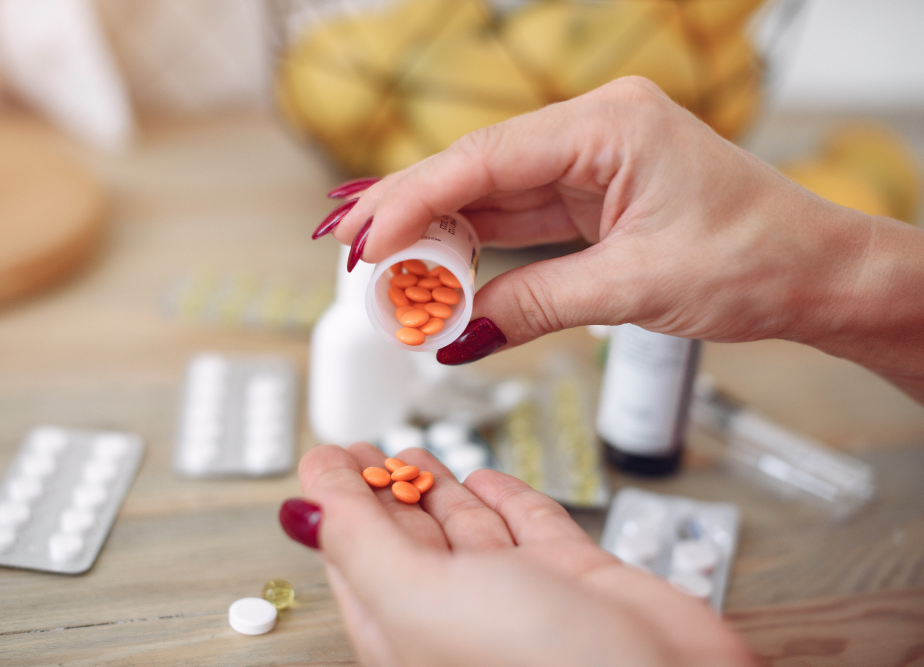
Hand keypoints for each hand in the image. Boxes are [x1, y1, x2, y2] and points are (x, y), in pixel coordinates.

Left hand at [284, 443, 754, 666]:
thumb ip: (359, 546)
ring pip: (468, 528)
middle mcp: (462, 615)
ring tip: (412, 453)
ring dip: (438, 486)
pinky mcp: (576, 579)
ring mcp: (522, 596)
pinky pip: (531, 526)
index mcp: (409, 630)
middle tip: (364, 446)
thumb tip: (299, 507)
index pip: (356, 555)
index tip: (326, 453)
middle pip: (409, 538)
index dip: (337, 501)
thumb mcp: (418, 599)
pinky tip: (488, 477)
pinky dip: (507, 497)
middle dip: (384, 488)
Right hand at [327, 77, 923, 400]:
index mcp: (610, 124)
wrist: (814, 272)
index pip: (487, 158)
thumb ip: (536, 304)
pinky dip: (476, 246)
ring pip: (491, 193)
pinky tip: (435, 266)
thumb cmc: (753, 260)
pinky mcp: (592, 194)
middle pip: (477, 167)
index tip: (364, 240)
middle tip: (348, 247)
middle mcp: (594, 130)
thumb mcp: (636, 289)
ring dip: (437, 231)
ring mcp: (590, 161)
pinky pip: (518, 217)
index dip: (415, 200)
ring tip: (379, 266)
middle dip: (410, 209)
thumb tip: (457, 335)